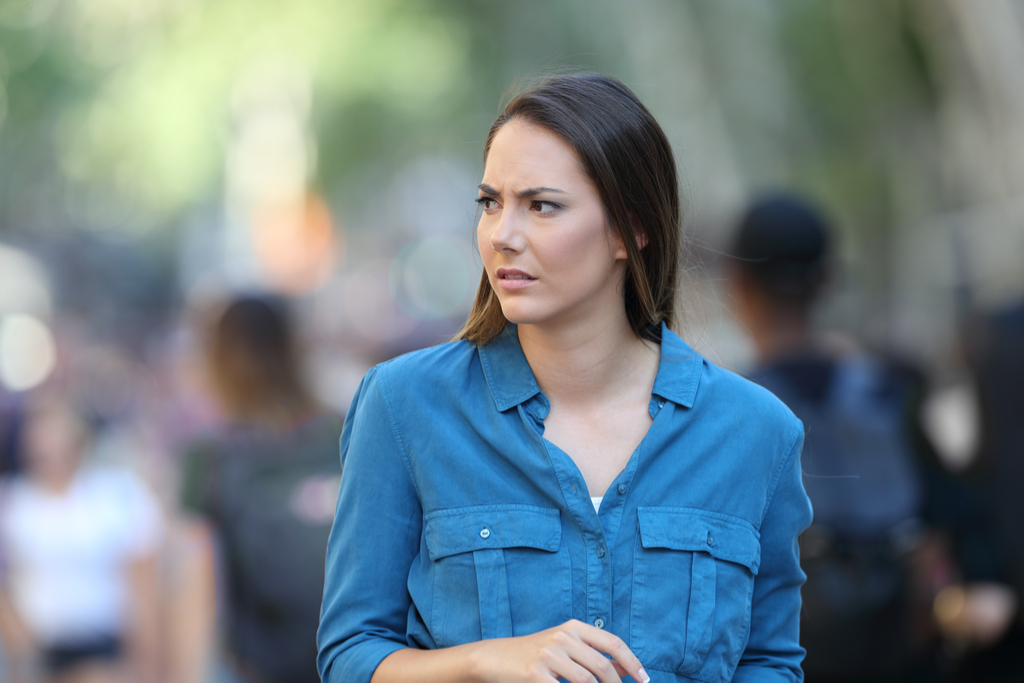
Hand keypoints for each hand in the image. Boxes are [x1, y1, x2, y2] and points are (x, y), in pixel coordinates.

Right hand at [467, 619, 649, 682]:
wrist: (495, 658)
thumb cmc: (535, 654)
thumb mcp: (565, 646)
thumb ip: (593, 654)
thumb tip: (626, 667)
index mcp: (573, 627)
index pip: (613, 643)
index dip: (632, 662)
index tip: (644, 679)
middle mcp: (563, 638)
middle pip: (602, 667)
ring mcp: (549, 656)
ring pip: (587, 682)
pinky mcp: (535, 674)